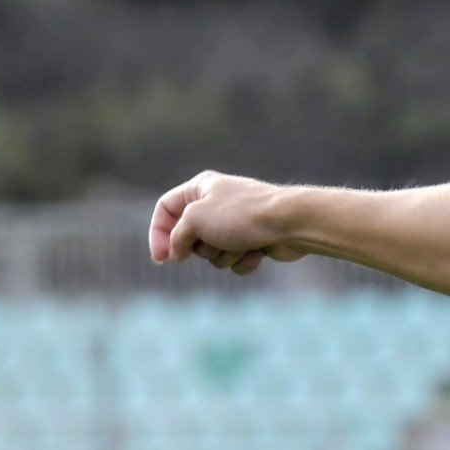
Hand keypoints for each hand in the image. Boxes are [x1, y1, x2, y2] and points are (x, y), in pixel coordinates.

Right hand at [149, 171, 305, 275]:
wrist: (290, 224)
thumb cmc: (241, 216)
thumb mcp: (195, 219)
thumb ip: (177, 236)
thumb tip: (176, 253)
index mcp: (200, 188)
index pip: (166, 209)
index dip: (159, 234)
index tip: (162, 259)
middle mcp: (215, 203)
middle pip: (189, 236)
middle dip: (201, 247)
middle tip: (214, 241)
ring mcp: (234, 224)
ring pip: (213, 254)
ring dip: (225, 255)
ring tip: (241, 244)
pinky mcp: (252, 241)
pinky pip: (234, 261)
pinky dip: (244, 261)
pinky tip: (258, 251)